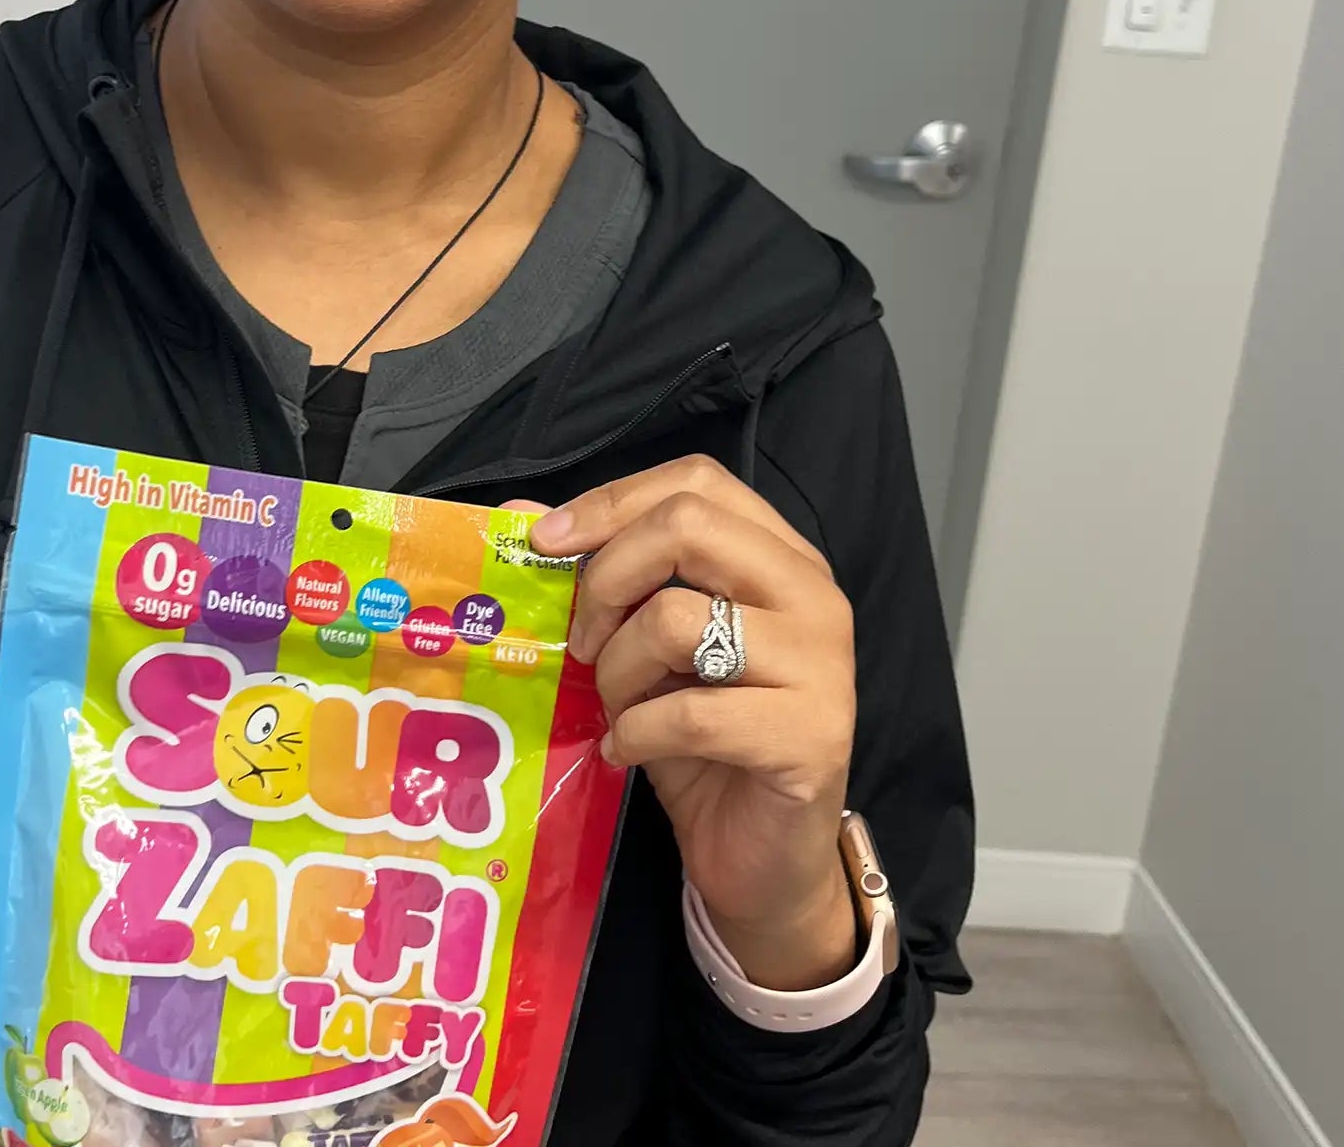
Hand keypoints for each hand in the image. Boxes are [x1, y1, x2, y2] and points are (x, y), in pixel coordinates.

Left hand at [527, 458, 858, 989]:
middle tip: (583, 641)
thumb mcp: (646, 649)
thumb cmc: (704, 744)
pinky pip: (690, 711)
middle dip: (607, 578)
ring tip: (617, 707)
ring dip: (619, 669)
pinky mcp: (812, 735)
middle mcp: (813, 593)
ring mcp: (822, 663)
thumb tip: (520, 516)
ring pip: (678, 618)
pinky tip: (628, 752)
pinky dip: (638, 733)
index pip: (696, 482)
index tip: (547, 543)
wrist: (763, 861)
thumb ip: (605, 580)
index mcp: (781, 555)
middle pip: (688, 526)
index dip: (612, 501)